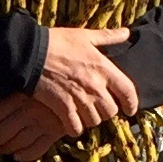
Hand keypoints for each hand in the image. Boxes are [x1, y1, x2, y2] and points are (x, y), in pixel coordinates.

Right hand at [0, 26, 135, 160]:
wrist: (31, 53)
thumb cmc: (58, 42)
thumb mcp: (85, 36)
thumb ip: (108, 37)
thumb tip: (127, 33)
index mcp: (103, 68)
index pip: (128, 91)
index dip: (132, 104)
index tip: (130, 110)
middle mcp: (95, 86)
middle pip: (111, 111)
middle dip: (107, 111)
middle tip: (99, 107)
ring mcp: (79, 99)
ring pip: (94, 121)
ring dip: (91, 119)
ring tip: (84, 114)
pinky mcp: (63, 108)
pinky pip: (76, 128)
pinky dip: (74, 127)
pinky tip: (71, 122)